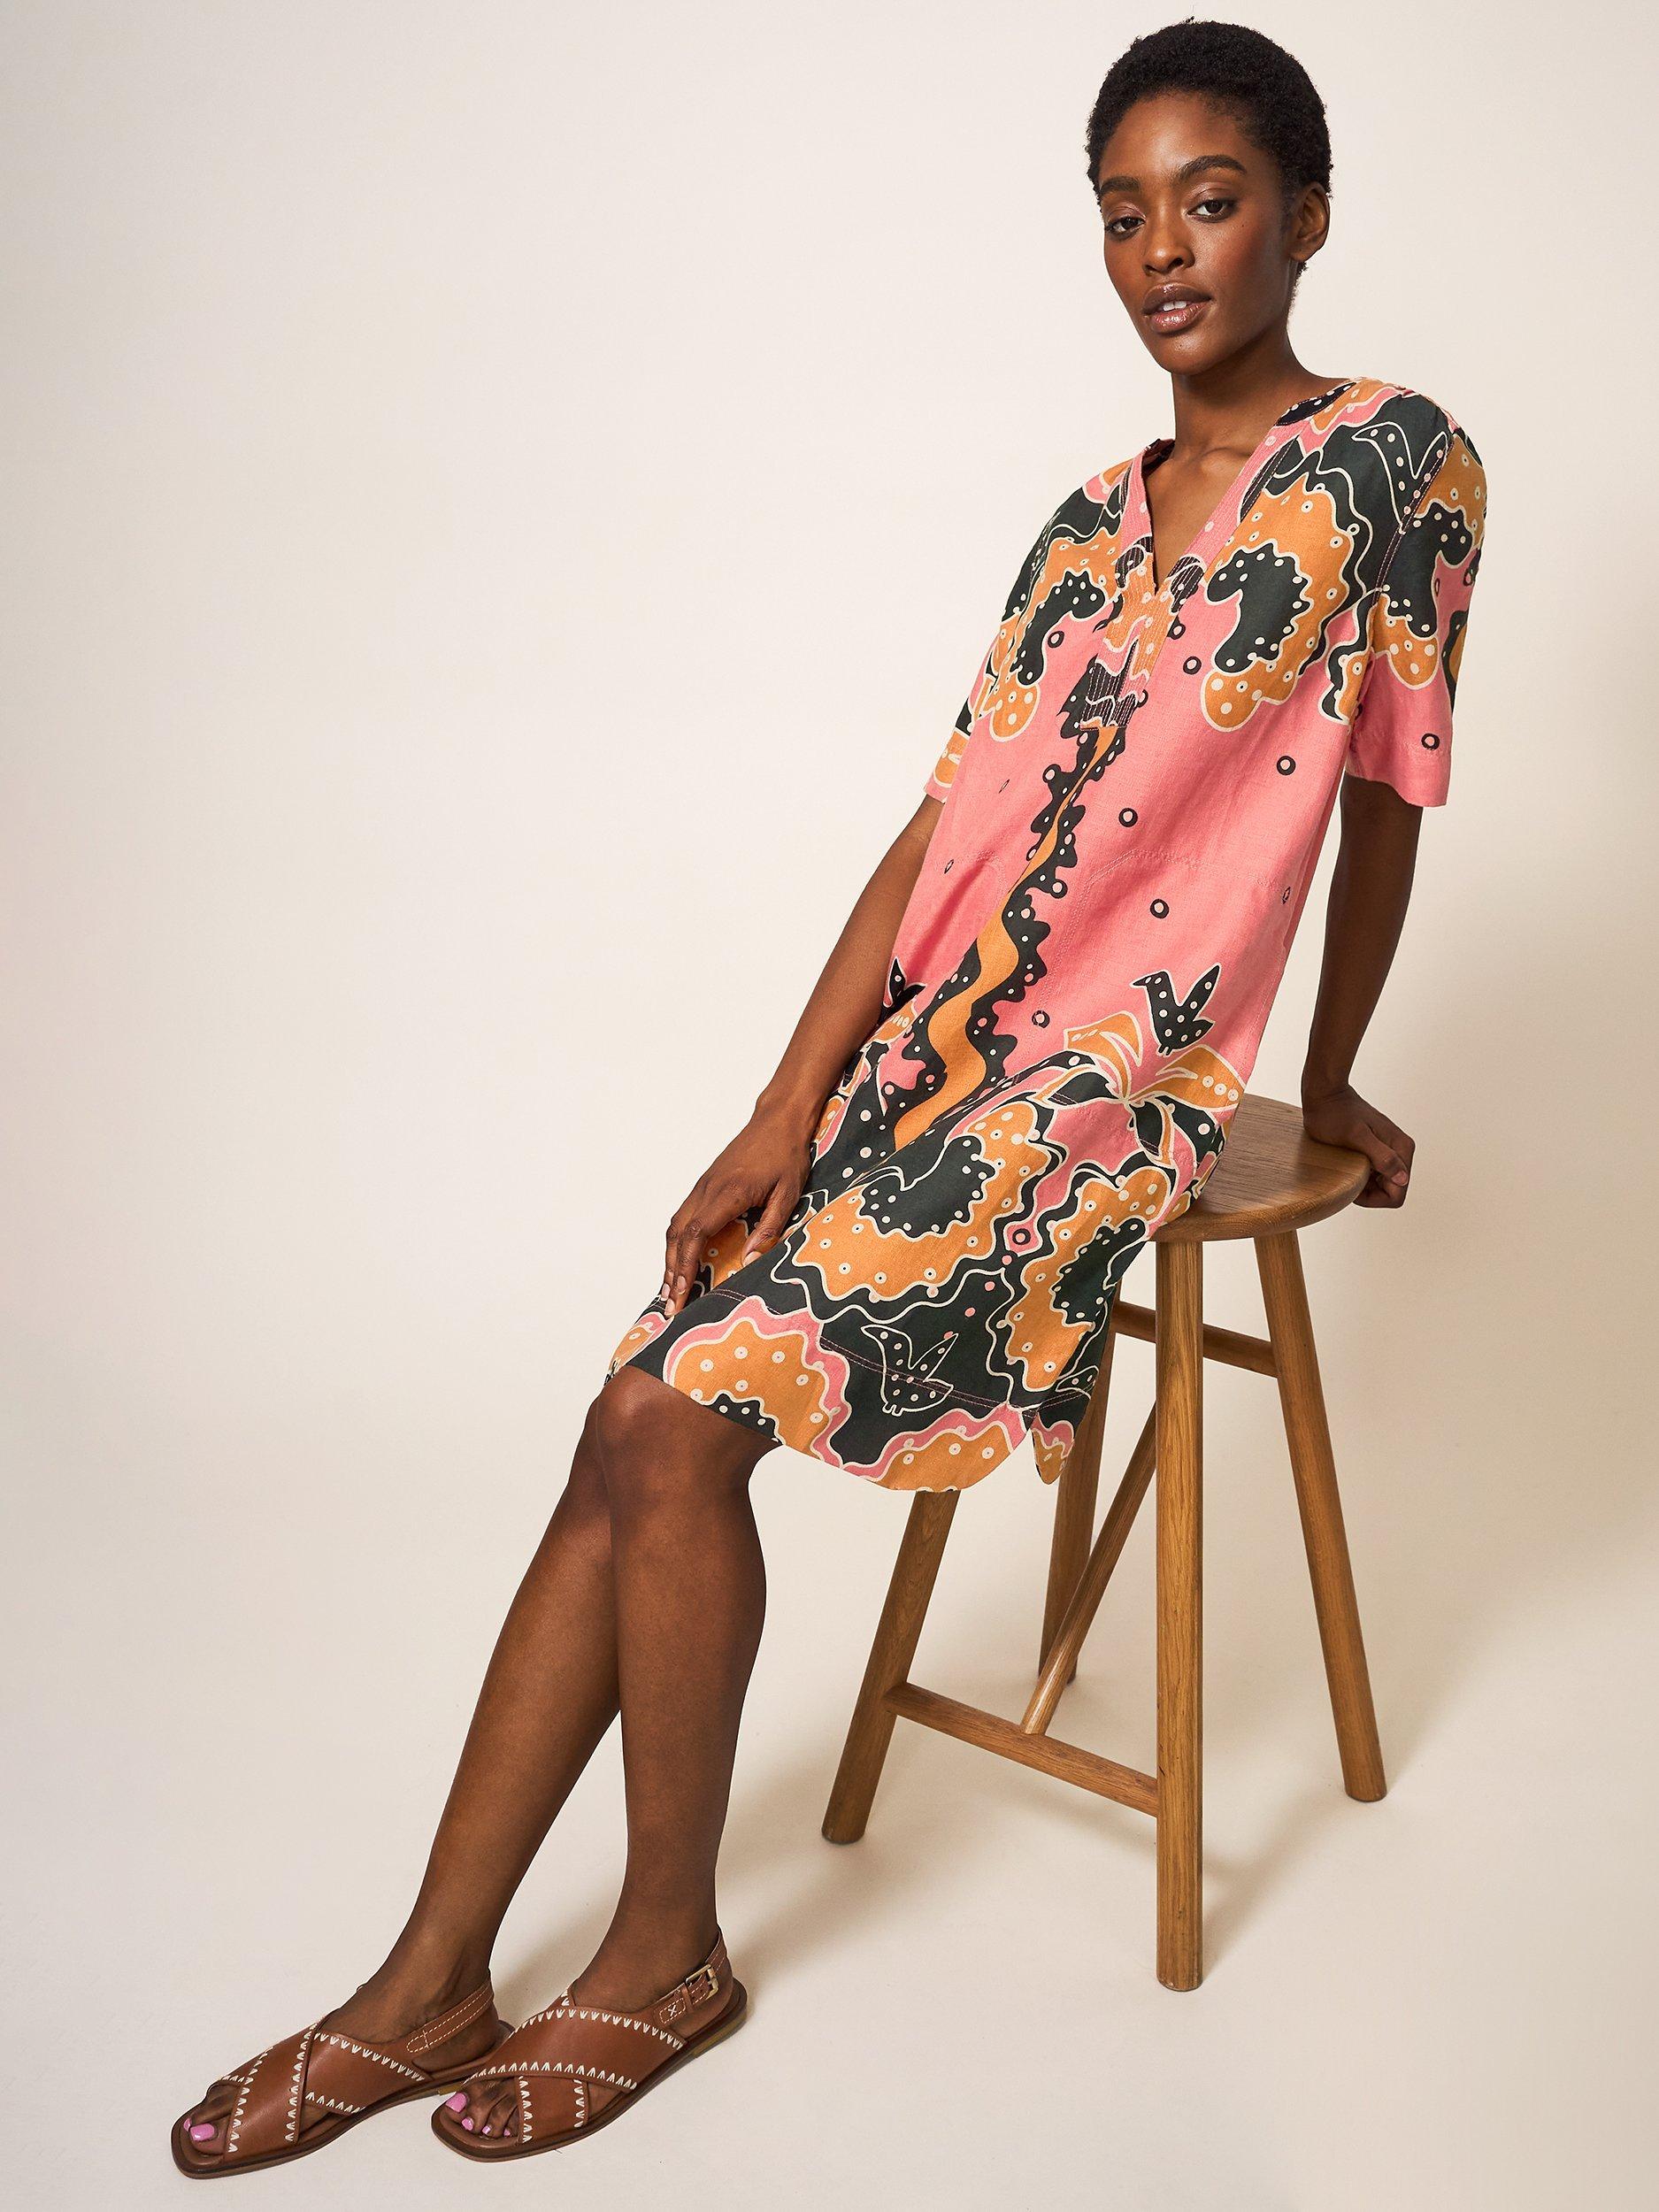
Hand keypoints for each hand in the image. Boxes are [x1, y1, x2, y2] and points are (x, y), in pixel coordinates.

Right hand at [659, 1103, 814, 1316]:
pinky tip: (680, 1258)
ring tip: (670, 1289)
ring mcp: (703, 1186)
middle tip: (671, 1304)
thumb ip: (769, 1227)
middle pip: (677, 1235)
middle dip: (671, 1272)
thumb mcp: (789, 1193)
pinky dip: (677, 1242)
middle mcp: (707, 1190)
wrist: (777, 1120)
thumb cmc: (786, 1155)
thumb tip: (749, 1261)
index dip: (685, 1266)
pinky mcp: (705, 1185)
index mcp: (728, 1193)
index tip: (681, 1292)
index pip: (696, 1234)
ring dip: (670, 1258)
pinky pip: (683, 1217)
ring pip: (675, 1226)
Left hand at [1300, 1081, 1414, 1208]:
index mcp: (1401, 1148)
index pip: (1397, 1193)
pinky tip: (1348, 1165)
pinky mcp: (1379, 1148)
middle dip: (1370, 1193)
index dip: (1374, 1198)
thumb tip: (1402, 1178)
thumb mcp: (1356, 1137)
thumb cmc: (1335, 1114)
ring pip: (1384, 1183)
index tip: (1352, 1186)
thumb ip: (1382, 1157)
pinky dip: (1363, 1176)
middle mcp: (1401, 1149)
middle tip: (1347, 1177)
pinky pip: (1377, 1173)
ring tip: (1347, 1170)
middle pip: (1393, 1190)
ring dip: (1365, 1184)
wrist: (1325, 1094)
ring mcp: (1391, 1148)